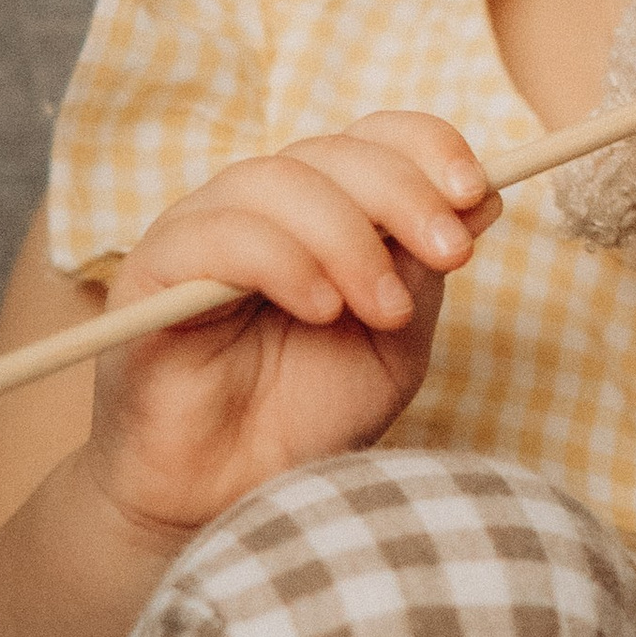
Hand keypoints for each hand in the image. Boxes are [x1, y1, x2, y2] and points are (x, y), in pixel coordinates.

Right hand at [83, 112, 498, 545]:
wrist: (231, 497)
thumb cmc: (307, 416)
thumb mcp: (395, 340)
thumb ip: (425, 268)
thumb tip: (484, 194)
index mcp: (322, 211)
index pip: (372, 139)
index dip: (426, 148)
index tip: (477, 191)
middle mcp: (260, 209)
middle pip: (332, 152)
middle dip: (403, 195)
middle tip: (451, 253)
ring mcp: (202, 233)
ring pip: (277, 182)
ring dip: (348, 239)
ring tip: (385, 309)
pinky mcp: (151, 273)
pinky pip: (217, 235)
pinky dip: (282, 261)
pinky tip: (321, 309)